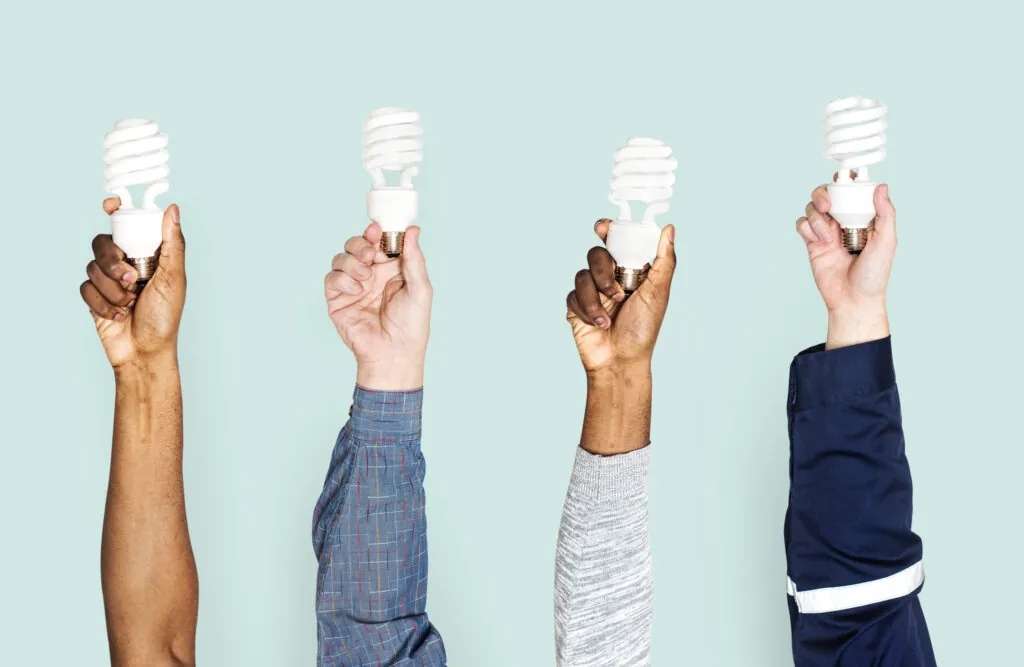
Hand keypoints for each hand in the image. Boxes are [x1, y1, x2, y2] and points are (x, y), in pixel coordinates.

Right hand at [81, 199, 185, 368]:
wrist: (144, 351)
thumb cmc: (165, 317)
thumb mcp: (174, 278)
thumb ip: (172, 244)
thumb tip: (173, 209)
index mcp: (146, 255)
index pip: (127, 225)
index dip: (116, 211)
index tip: (111, 205)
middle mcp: (125, 264)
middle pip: (101, 243)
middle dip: (113, 262)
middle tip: (132, 280)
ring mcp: (108, 280)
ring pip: (92, 267)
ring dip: (112, 290)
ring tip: (130, 304)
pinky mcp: (93, 296)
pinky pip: (84, 288)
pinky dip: (102, 303)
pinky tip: (118, 315)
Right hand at [325, 223, 431, 389]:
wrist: (394, 353)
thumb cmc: (412, 326)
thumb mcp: (420, 289)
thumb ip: (414, 259)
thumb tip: (413, 231)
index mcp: (391, 270)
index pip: (379, 243)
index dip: (376, 233)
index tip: (377, 229)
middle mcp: (370, 275)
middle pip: (356, 245)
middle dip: (361, 243)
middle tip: (370, 253)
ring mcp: (352, 286)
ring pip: (341, 258)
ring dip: (352, 261)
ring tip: (365, 276)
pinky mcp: (337, 300)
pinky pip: (332, 278)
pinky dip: (343, 280)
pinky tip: (357, 290)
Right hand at [566, 220, 676, 375]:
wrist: (620, 362)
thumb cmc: (643, 330)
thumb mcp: (658, 293)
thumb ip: (664, 260)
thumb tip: (669, 228)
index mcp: (630, 271)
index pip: (616, 242)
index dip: (608, 230)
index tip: (602, 228)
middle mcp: (609, 278)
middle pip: (596, 254)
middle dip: (604, 272)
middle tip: (617, 294)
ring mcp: (591, 292)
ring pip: (581, 274)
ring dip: (595, 297)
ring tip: (609, 317)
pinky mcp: (576, 306)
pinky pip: (573, 295)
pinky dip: (587, 310)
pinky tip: (598, 325)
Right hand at [796, 174, 895, 348]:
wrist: (853, 300)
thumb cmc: (874, 275)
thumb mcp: (887, 242)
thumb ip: (886, 214)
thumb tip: (882, 187)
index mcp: (863, 217)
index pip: (851, 191)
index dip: (844, 180)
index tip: (843, 177)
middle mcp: (842, 221)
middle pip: (825, 193)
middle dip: (822, 194)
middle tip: (828, 205)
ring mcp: (826, 232)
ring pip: (812, 209)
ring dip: (817, 219)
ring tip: (828, 237)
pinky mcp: (812, 244)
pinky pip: (802, 225)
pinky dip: (808, 229)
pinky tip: (820, 241)